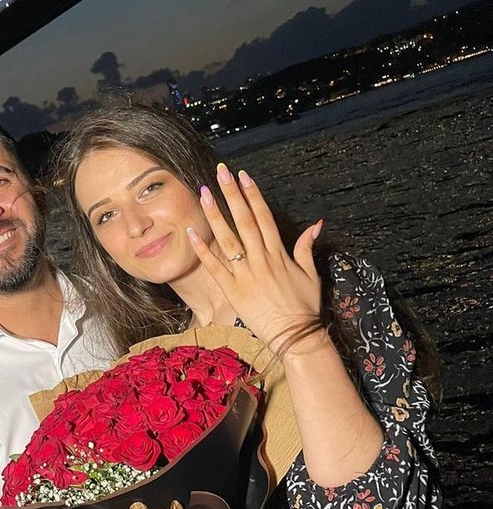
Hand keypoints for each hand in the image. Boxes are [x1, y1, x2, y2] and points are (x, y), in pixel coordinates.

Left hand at [187, 163, 322, 354]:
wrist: (295, 335)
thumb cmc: (304, 306)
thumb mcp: (311, 274)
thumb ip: (307, 247)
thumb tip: (316, 223)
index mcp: (279, 253)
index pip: (263, 217)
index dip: (253, 195)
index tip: (243, 176)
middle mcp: (261, 259)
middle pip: (244, 220)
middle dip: (232, 194)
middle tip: (220, 173)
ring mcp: (245, 274)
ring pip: (228, 239)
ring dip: (215, 214)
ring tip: (203, 193)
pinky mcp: (232, 290)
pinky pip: (215, 267)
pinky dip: (203, 250)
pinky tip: (191, 232)